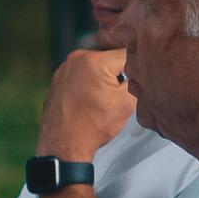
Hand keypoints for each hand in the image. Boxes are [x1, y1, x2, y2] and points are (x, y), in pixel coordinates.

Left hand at [35, 46, 134, 162]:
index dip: (138, 67)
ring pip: (96, 64)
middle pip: (110, 56)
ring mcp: (64, 67)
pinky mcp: (58, 78)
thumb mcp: (127, 101)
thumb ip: (138, 78)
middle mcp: (76, 58)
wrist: (64, 144)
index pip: (128, 53)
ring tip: (104, 98)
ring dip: (104, 76)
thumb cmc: (92, 127)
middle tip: (120, 91)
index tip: (138, 79)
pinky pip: (81, 73)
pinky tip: (91, 99)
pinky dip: (89, 82)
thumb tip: (140, 70)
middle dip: (119, 70)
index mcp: (95, 60)